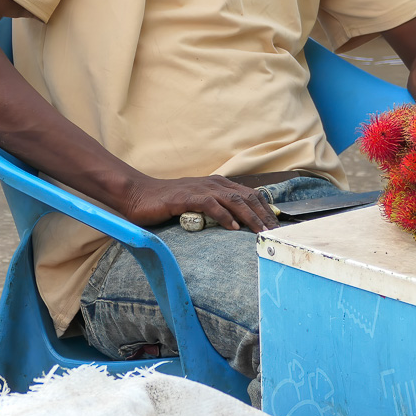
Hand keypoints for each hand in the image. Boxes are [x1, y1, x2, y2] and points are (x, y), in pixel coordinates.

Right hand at [117, 175, 278, 232]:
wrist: (139, 195)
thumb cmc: (169, 201)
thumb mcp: (198, 203)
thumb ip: (216, 208)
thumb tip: (237, 224)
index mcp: (219, 184)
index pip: (250, 195)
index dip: (265, 209)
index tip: (276, 226)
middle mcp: (213, 184)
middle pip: (247, 197)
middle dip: (263, 214)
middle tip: (274, 231)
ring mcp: (200, 189)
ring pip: (233, 200)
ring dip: (250, 216)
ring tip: (260, 231)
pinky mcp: (186, 197)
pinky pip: (210, 205)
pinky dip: (224, 216)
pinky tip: (233, 228)